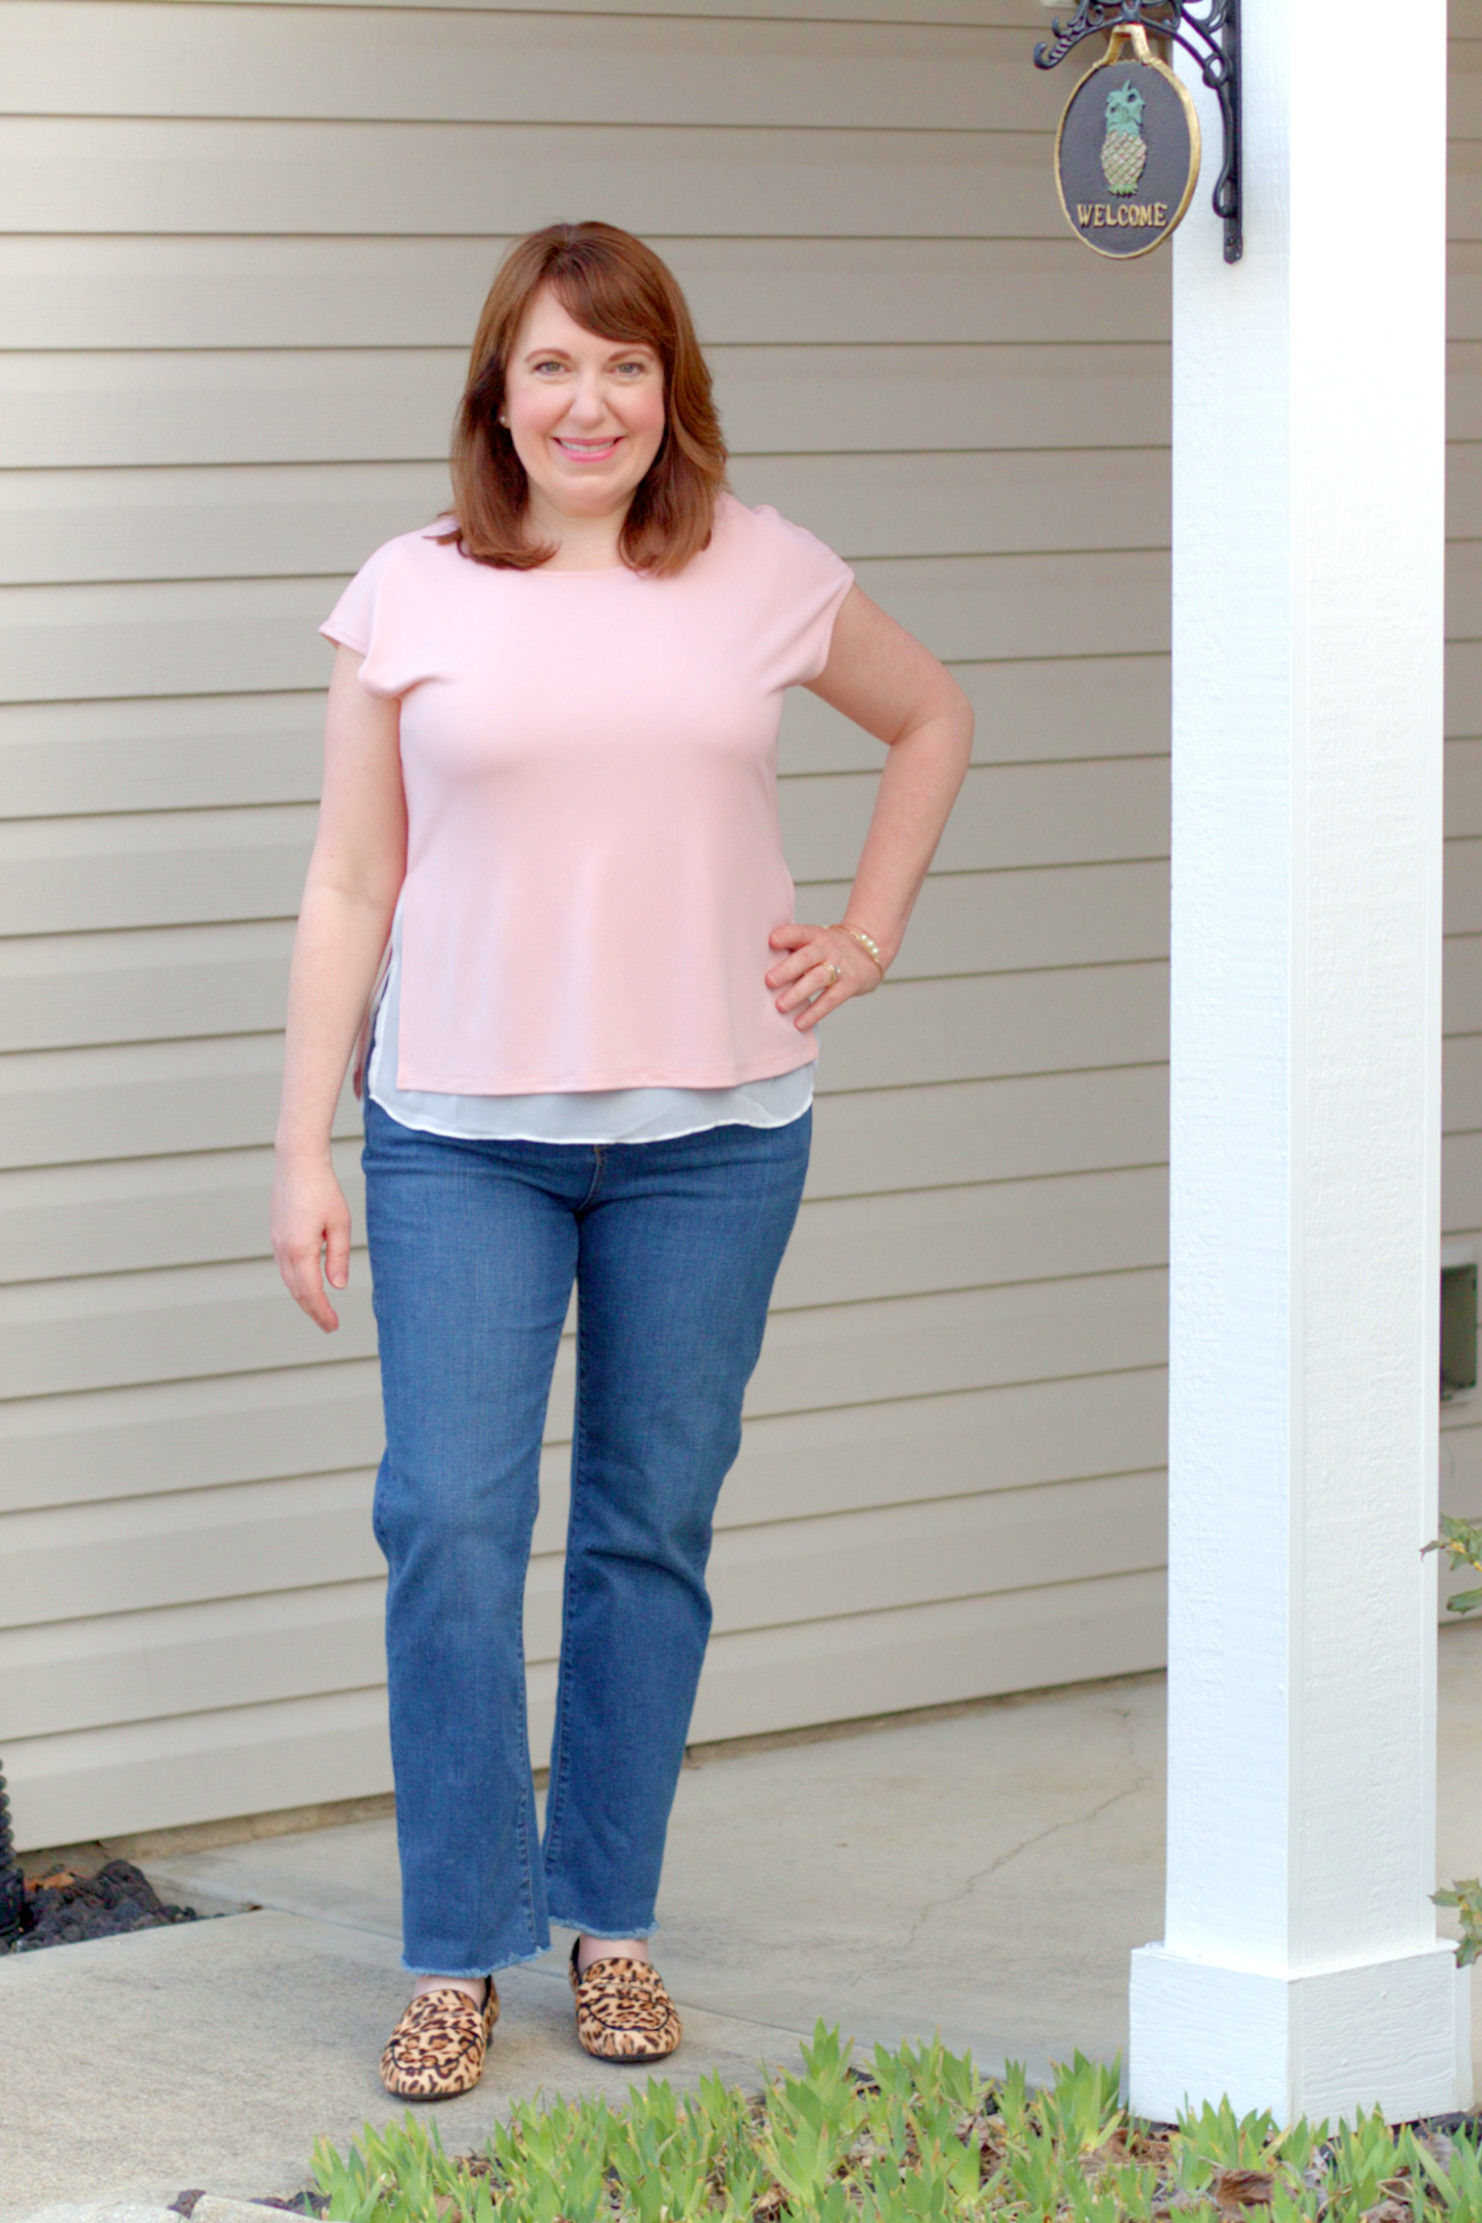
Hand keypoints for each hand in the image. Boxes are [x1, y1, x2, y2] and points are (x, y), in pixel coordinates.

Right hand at [271, 1153, 351, 1332]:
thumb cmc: (323, 1190)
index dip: (322, 1312)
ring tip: (320, 1309)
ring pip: (288, 1280)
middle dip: (313, 1310)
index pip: (311, 1292)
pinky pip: (285, 1267)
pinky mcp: (276, 1234)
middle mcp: (283, 1250)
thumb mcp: (340, 1224)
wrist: (296, 1162)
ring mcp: (276, 1242)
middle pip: (297, 1291)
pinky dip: (296, 1282)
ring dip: (304, 1297)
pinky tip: (308, 1284)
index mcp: (300, 1250)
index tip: (333, 1326)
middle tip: (329, 1325)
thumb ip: (339, 1257)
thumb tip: (338, 1286)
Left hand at [765, 921, 884, 1031]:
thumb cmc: (827, 948)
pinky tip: (799, 1023)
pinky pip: (831, 1000)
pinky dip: (814, 1012)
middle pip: (807, 957)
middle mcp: (827, 948)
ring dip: (798, 993)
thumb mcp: (813, 940)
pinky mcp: (849, 985)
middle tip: (769, 981)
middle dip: (788, 969)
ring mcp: (840, 966)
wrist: (868, 950)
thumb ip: (792, 949)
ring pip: (818, 979)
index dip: (787, 936)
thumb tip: (753, 964)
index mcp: (814, 935)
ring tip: (780, 1006)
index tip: (771, 941)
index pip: (800, 932)